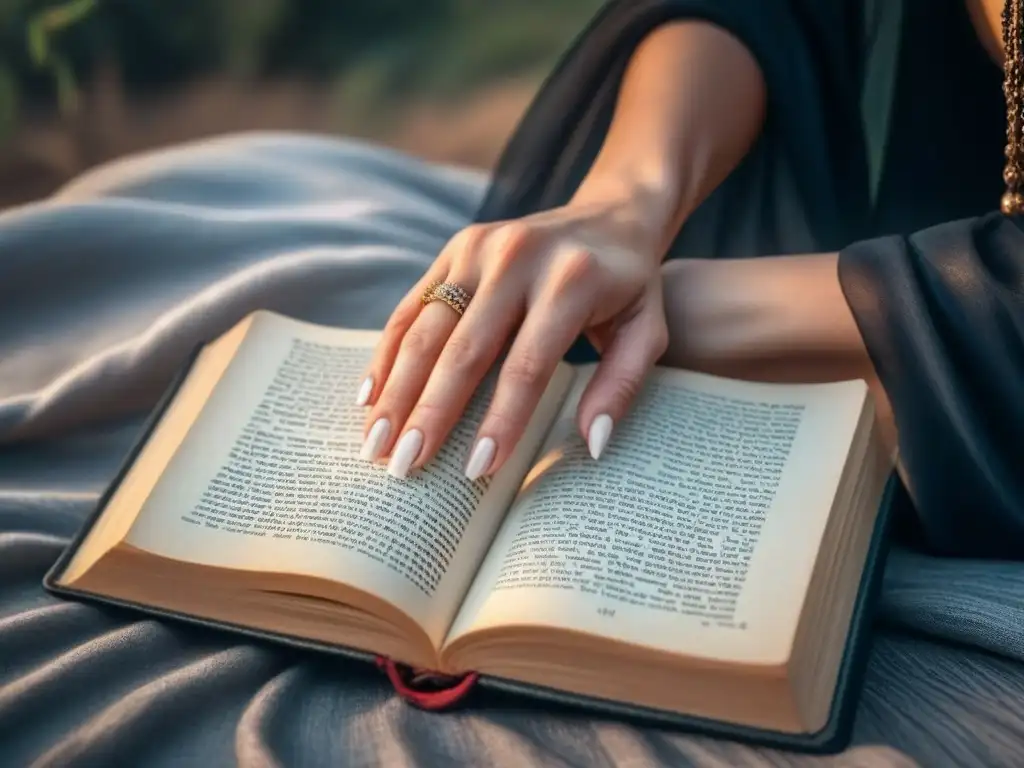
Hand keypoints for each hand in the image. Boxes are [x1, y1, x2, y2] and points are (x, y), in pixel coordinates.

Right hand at [357, 197, 669, 478]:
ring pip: (426, 328)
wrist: (610, 213)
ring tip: (374, 444)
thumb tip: (591, 444)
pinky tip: (370, 396)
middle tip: (403, 467)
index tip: (476, 471)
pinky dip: (387, 353)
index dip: (501, 420)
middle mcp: (517, 258)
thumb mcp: (647, 332)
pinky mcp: (454, 248)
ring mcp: (478, 249)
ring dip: (396, 390)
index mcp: (571, 281)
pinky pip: (411, 306)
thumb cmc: (629, 286)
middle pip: (464, 349)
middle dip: (430, 413)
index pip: (527, 365)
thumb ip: (622, 386)